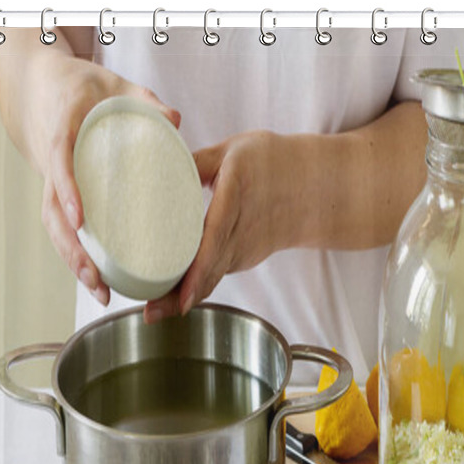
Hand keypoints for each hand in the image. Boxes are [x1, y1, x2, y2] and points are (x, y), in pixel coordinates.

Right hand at [30, 53, 180, 305]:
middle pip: (53, 209)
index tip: (80, 218)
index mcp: (64, 127)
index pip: (61, 160)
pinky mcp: (59, 196)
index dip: (68, 190)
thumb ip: (147, 101)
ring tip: (100, 290)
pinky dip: (77, 255)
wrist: (49, 87)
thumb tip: (175, 120)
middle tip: (96, 276)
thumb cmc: (88, 89)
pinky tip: (98, 280)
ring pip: (54, 226)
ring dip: (73, 260)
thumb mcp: (118, 86)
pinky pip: (62, 229)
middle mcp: (53, 160)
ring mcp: (52, 181)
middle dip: (72, 247)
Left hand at [144, 130, 294, 322]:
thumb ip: (196, 161)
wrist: (312, 188)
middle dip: (179, 295)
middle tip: (151, 312)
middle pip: (209, 270)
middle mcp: (242, 232)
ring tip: (154, 311)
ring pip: (211, 279)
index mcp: (236, 196)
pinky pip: (214, 276)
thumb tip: (155, 167)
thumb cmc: (273, 164)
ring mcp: (244, 251)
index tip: (183, 293)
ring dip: (183, 297)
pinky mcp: (242, 259)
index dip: (198, 269)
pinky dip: (194, 288)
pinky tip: (171, 297)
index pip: (215, 238)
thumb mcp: (234, 150)